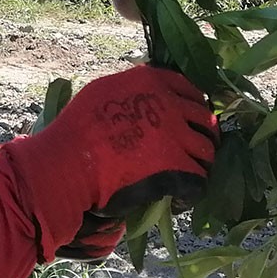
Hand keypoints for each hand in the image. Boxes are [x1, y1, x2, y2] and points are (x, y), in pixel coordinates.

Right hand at [0, 66, 217, 261]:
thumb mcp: (103, 92)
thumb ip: (130, 90)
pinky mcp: (177, 167)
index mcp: (152, 80)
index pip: (189, 88)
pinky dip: (193, 190)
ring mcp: (177, 136)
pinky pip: (199, 180)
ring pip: (207, 150)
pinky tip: (181, 197)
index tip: (190, 117)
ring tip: (190, 174)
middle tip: (195, 149)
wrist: (69, 162)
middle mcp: (170, 103)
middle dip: (204, 134)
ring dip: (201, 162)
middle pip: (204, 119)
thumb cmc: (76, 128)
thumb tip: (142, 96)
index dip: (193, 104)